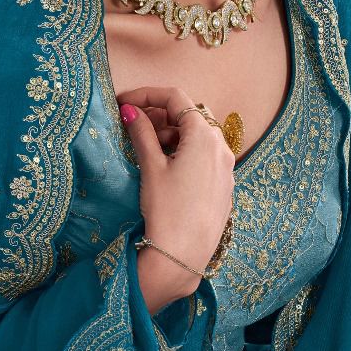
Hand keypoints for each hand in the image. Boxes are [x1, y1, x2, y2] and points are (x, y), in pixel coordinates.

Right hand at [116, 85, 234, 297]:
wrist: (183, 255)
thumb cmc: (167, 209)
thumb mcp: (152, 167)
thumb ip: (142, 134)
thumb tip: (129, 110)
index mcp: (204, 136)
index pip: (175, 98)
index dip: (146, 94)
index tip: (123, 103)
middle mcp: (222, 147)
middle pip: (190, 115)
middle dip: (161, 115)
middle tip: (134, 126)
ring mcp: (227, 167)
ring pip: (199, 137)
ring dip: (173, 135)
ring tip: (149, 150)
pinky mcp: (225, 185)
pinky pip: (206, 157)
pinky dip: (186, 153)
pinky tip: (167, 169)